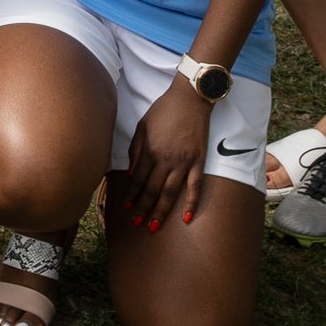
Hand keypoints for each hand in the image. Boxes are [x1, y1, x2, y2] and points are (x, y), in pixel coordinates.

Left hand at [122, 78, 212, 230]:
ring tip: (153, 226)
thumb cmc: (163, 110)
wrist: (190, 99)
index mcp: (149, 150)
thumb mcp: (142, 126)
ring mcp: (183, 162)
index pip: (138, 179)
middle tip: (137, 224)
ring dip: (161, 211)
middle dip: (143, 208)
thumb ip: (136, 150)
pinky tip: (186, 218)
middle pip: (152, 190)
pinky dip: (191, 203)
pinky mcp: (199, 161)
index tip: (126, 207)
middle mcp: (165, 159)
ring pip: (170, 193)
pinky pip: (195, 187)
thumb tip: (132, 173)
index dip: (131, 194)